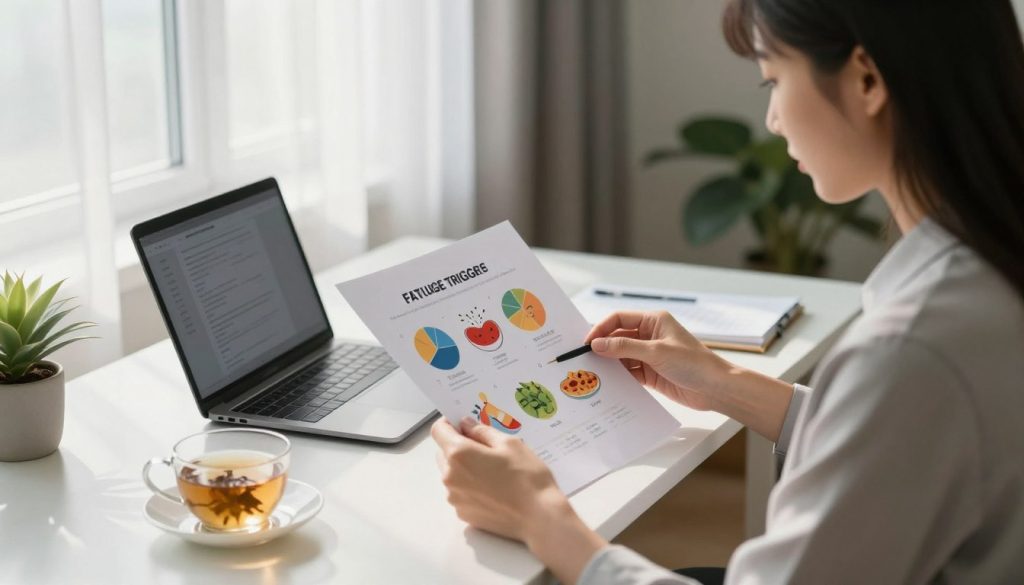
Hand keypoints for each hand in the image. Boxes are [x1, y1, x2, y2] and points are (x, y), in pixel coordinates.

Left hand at [430, 416, 567, 540]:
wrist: (539, 518)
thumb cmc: (527, 477)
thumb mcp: (509, 443)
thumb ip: (482, 431)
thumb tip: (466, 424)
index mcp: (459, 454)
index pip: (439, 431)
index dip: (449, 423)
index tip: (464, 425)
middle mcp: (450, 476)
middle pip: (443, 453)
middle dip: (458, 446)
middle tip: (485, 448)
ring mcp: (454, 498)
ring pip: (451, 474)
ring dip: (463, 468)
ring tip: (492, 472)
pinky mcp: (462, 514)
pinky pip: (459, 492)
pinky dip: (469, 486)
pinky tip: (493, 489)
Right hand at [584, 310, 729, 411]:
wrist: (716, 389)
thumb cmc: (694, 363)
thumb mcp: (656, 352)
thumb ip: (625, 347)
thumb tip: (597, 344)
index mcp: (654, 321)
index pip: (620, 319)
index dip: (601, 328)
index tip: (587, 342)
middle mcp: (650, 335)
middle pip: (618, 337)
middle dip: (602, 347)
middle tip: (584, 359)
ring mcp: (650, 355)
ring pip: (621, 356)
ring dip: (609, 364)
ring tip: (593, 374)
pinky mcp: (651, 373)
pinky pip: (629, 372)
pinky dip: (619, 377)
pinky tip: (608, 384)